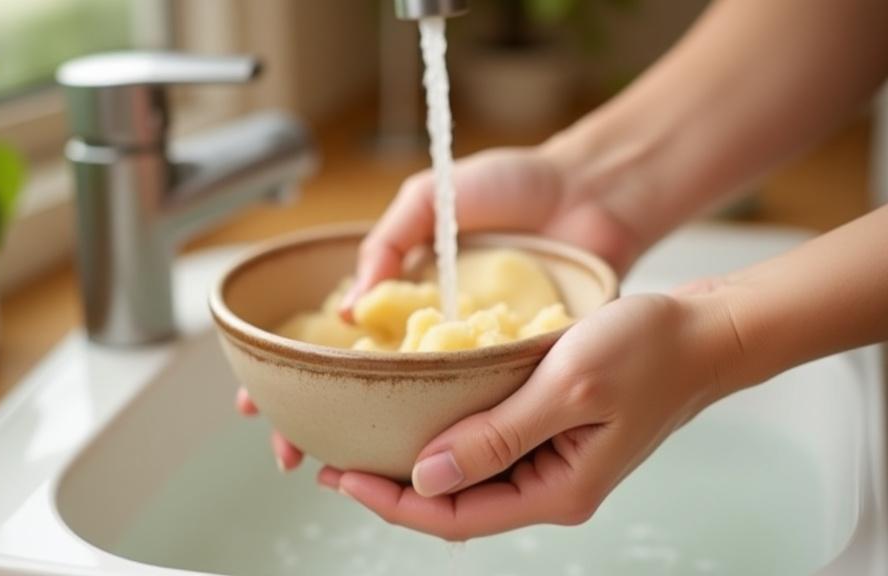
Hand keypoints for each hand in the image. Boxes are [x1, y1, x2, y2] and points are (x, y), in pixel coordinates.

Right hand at [236, 144, 645, 473]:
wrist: (593, 192)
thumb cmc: (514, 185)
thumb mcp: (434, 196)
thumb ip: (389, 239)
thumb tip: (348, 308)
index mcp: (401, 293)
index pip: (331, 341)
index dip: (288, 372)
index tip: (253, 400)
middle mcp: (427, 333)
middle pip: (357, 389)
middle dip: (314, 423)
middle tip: (288, 452)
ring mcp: (468, 357)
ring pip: (408, 413)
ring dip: (371, 444)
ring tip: (336, 466)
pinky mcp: (512, 371)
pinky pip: (473, 412)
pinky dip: (445, 440)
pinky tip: (415, 459)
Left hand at [318, 293, 740, 539]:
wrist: (707, 330)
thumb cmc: (648, 352)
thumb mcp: (566, 388)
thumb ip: (495, 436)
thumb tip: (424, 478)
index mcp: (556, 491)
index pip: (455, 518)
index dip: (391, 503)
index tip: (339, 475)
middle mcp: (552, 486)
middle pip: (456, 506)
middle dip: (393, 489)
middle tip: (336, 459)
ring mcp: (555, 462)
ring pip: (469, 480)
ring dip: (418, 465)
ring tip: (365, 441)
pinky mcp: (556, 434)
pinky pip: (490, 449)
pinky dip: (450, 439)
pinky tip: (422, 416)